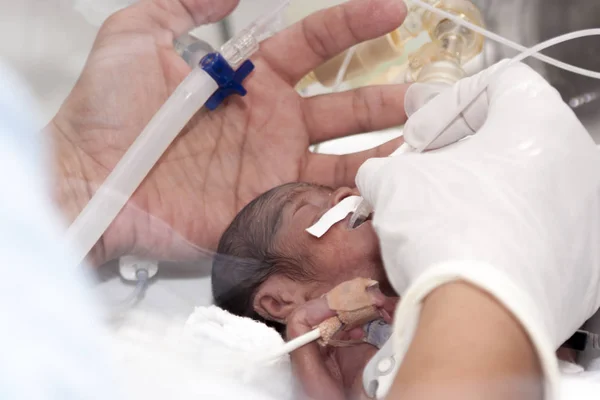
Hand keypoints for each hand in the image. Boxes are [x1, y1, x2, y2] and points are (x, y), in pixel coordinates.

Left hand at [49, 0, 408, 264]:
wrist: (90, 180)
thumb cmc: (107, 110)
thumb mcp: (139, 33)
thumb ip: (186, 2)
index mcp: (252, 80)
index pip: (314, 46)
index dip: (353, 25)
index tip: (392, 10)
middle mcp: (272, 124)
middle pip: (345, 107)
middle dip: (389, 99)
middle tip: (431, 95)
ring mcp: (273, 168)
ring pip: (344, 158)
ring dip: (386, 152)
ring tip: (427, 145)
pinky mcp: (268, 209)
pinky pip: (320, 204)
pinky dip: (356, 201)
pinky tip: (389, 193)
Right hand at [356, 60, 599, 395]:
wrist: (480, 319)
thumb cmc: (448, 235)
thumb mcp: (394, 183)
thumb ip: (384, 167)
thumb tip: (378, 176)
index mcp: (538, 120)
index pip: (499, 81)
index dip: (448, 102)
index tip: (422, 133)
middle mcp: (578, 159)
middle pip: (515, 133)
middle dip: (462, 149)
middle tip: (428, 171)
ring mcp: (588, 212)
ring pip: (530, 182)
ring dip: (484, 189)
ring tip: (446, 212)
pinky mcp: (586, 259)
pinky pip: (543, 227)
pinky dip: (507, 227)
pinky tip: (474, 246)